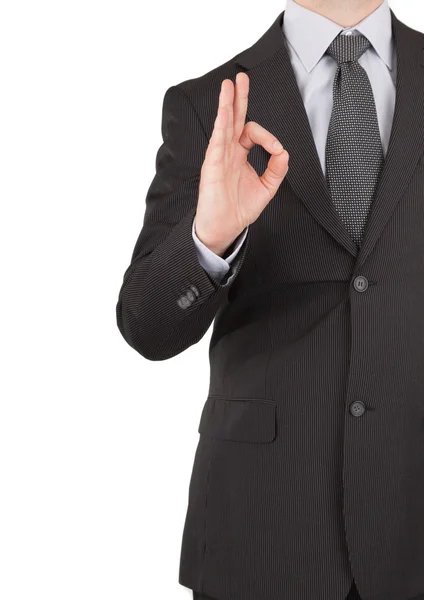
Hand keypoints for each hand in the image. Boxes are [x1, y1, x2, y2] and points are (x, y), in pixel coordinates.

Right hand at [194, 72, 288, 255]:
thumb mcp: (267, 188)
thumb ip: (277, 169)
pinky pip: (217, 138)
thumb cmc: (239, 209)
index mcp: (239, 155)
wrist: (224, 227)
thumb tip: (283, 150)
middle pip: (234, 118)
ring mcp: (218, 156)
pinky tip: (225, 109)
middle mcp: (228, 152)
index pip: (252, 132)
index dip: (268, 136)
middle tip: (241, 78)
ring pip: (224, 124)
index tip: (277, 150)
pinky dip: (222, 122)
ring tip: (229, 84)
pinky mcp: (212, 163)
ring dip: (227, 103)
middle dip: (239, 97)